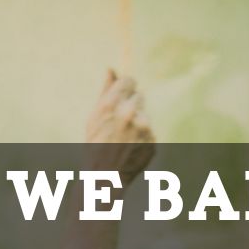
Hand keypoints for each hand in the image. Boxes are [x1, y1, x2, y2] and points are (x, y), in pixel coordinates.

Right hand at [85, 69, 154, 183]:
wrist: (104, 179)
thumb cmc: (95, 147)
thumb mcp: (94, 118)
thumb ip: (105, 92)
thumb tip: (111, 68)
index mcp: (112, 105)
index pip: (129, 80)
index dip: (126, 87)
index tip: (124, 93)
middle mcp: (129, 113)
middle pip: (139, 96)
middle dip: (131, 106)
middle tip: (120, 123)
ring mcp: (143, 128)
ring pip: (144, 116)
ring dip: (137, 124)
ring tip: (124, 140)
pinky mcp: (153, 141)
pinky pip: (150, 133)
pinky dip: (143, 138)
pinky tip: (131, 149)